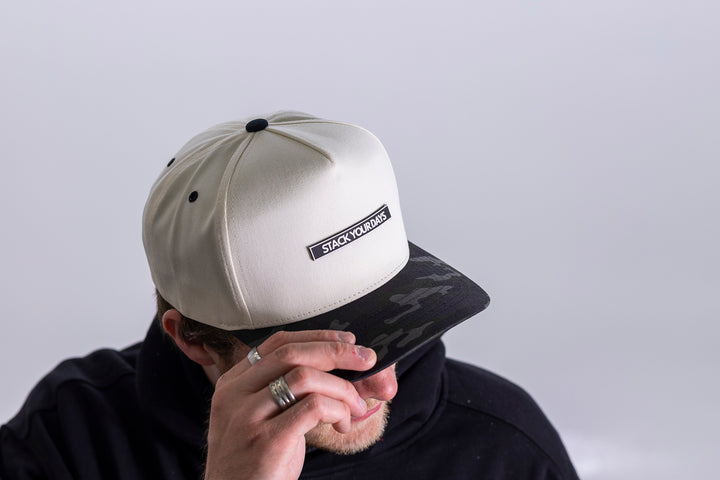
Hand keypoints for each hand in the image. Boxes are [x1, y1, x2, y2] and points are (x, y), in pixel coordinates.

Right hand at [203, 330, 376, 479]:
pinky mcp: (266, 442)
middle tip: (367, 359)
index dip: (317, 337)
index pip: (277, 343)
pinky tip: (343, 423)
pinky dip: (338, 410)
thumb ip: (293, 393)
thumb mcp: (267, 421)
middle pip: (293, 354)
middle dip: (337, 352)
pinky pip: (313, 407)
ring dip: (342, 388)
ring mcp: (246, 418)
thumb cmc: (257, 466)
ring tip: (356, 407)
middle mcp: (234, 396)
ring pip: (305, 378)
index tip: (346, 341)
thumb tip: (345, 364)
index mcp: (232, 385)